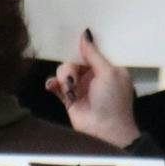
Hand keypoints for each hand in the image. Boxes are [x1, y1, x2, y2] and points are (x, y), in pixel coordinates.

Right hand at [50, 29, 137, 146]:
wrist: (105, 131)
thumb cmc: (113, 101)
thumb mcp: (108, 72)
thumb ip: (94, 54)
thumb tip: (86, 34)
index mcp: (108, 69)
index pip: (93, 52)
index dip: (83, 46)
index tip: (72, 37)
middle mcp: (94, 77)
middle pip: (75, 60)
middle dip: (72, 64)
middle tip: (74, 74)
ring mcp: (81, 88)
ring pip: (64, 71)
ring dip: (64, 77)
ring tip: (69, 87)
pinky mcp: (69, 99)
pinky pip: (56, 85)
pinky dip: (53, 84)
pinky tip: (51, 85)